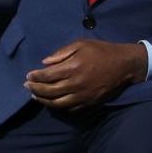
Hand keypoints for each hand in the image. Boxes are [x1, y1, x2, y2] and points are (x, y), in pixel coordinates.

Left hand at [24, 40, 148, 109]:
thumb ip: (62, 53)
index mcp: (74, 67)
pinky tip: (53, 102)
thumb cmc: (102, 51)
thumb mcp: (82, 44)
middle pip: (49, 91)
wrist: (124, 65)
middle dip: (35, 89)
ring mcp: (83, 95)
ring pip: (57, 103)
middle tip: (27, 86)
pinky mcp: (89, 102)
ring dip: (44, 100)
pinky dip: (58, 106)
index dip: (35, 76)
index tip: (28, 75)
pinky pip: (70, 108)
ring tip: (35, 96)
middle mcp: (76, 83)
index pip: (48, 76)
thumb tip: (45, 63)